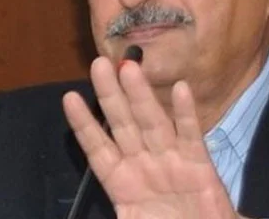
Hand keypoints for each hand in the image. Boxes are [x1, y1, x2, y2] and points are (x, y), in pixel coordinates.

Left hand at [62, 57, 244, 218]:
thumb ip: (120, 213)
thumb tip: (108, 206)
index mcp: (121, 182)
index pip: (98, 148)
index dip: (84, 124)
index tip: (69, 97)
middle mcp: (143, 164)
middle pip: (123, 124)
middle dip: (110, 95)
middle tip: (98, 64)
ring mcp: (171, 161)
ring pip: (152, 122)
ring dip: (141, 95)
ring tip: (128, 67)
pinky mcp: (199, 165)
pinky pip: (191, 135)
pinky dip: (186, 113)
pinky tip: (180, 89)